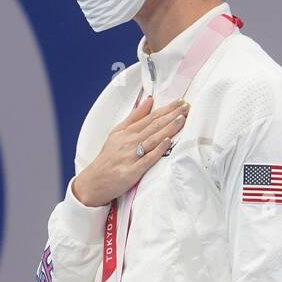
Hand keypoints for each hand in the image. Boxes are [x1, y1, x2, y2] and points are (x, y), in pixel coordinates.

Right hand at [72, 94, 190, 206]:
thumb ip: (134, 117)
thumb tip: (149, 100)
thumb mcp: (117, 133)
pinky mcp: (132, 171)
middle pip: (154, 125)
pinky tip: (168, 141)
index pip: (151, 117)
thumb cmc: (107, 158)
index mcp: (127, 132)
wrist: (94, 182)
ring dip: (168, 128)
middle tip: (187, 107)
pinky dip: (158, 149)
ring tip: (182, 119)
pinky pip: (147, 158)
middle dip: (172, 115)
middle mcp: (130, 141)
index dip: (167, 109)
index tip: (180, 101)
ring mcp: (131, 156)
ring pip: (153, 139)